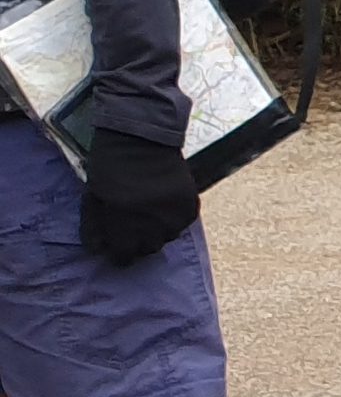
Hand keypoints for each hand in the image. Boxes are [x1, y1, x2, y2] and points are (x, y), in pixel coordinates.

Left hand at [78, 123, 198, 264]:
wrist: (142, 140)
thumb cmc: (110, 168)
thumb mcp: (92, 198)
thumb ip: (94, 227)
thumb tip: (98, 251)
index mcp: (124, 223)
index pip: (124, 256)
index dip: (118, 254)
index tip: (116, 246)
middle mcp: (153, 224)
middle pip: (147, 249)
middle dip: (137, 243)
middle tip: (131, 228)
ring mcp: (174, 216)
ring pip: (167, 238)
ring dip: (156, 232)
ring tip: (148, 215)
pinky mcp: (190, 207)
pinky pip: (182, 225)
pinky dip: (172, 220)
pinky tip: (163, 206)